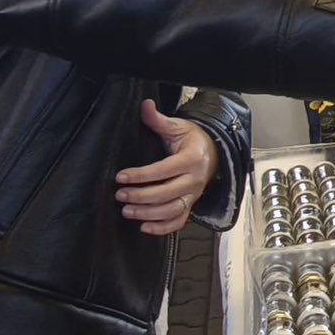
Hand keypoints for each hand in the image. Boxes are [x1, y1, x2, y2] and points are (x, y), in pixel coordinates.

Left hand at [115, 99, 217, 235]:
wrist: (213, 152)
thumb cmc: (192, 139)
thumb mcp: (177, 126)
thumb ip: (158, 120)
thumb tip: (145, 106)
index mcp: (191, 159)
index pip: (163, 170)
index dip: (140, 175)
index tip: (120, 177)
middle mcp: (194, 180)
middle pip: (166, 194)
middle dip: (140, 196)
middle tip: (120, 195)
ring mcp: (194, 195)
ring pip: (171, 210)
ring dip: (148, 214)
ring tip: (127, 211)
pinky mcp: (191, 204)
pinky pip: (179, 221)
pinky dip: (163, 228)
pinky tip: (144, 227)